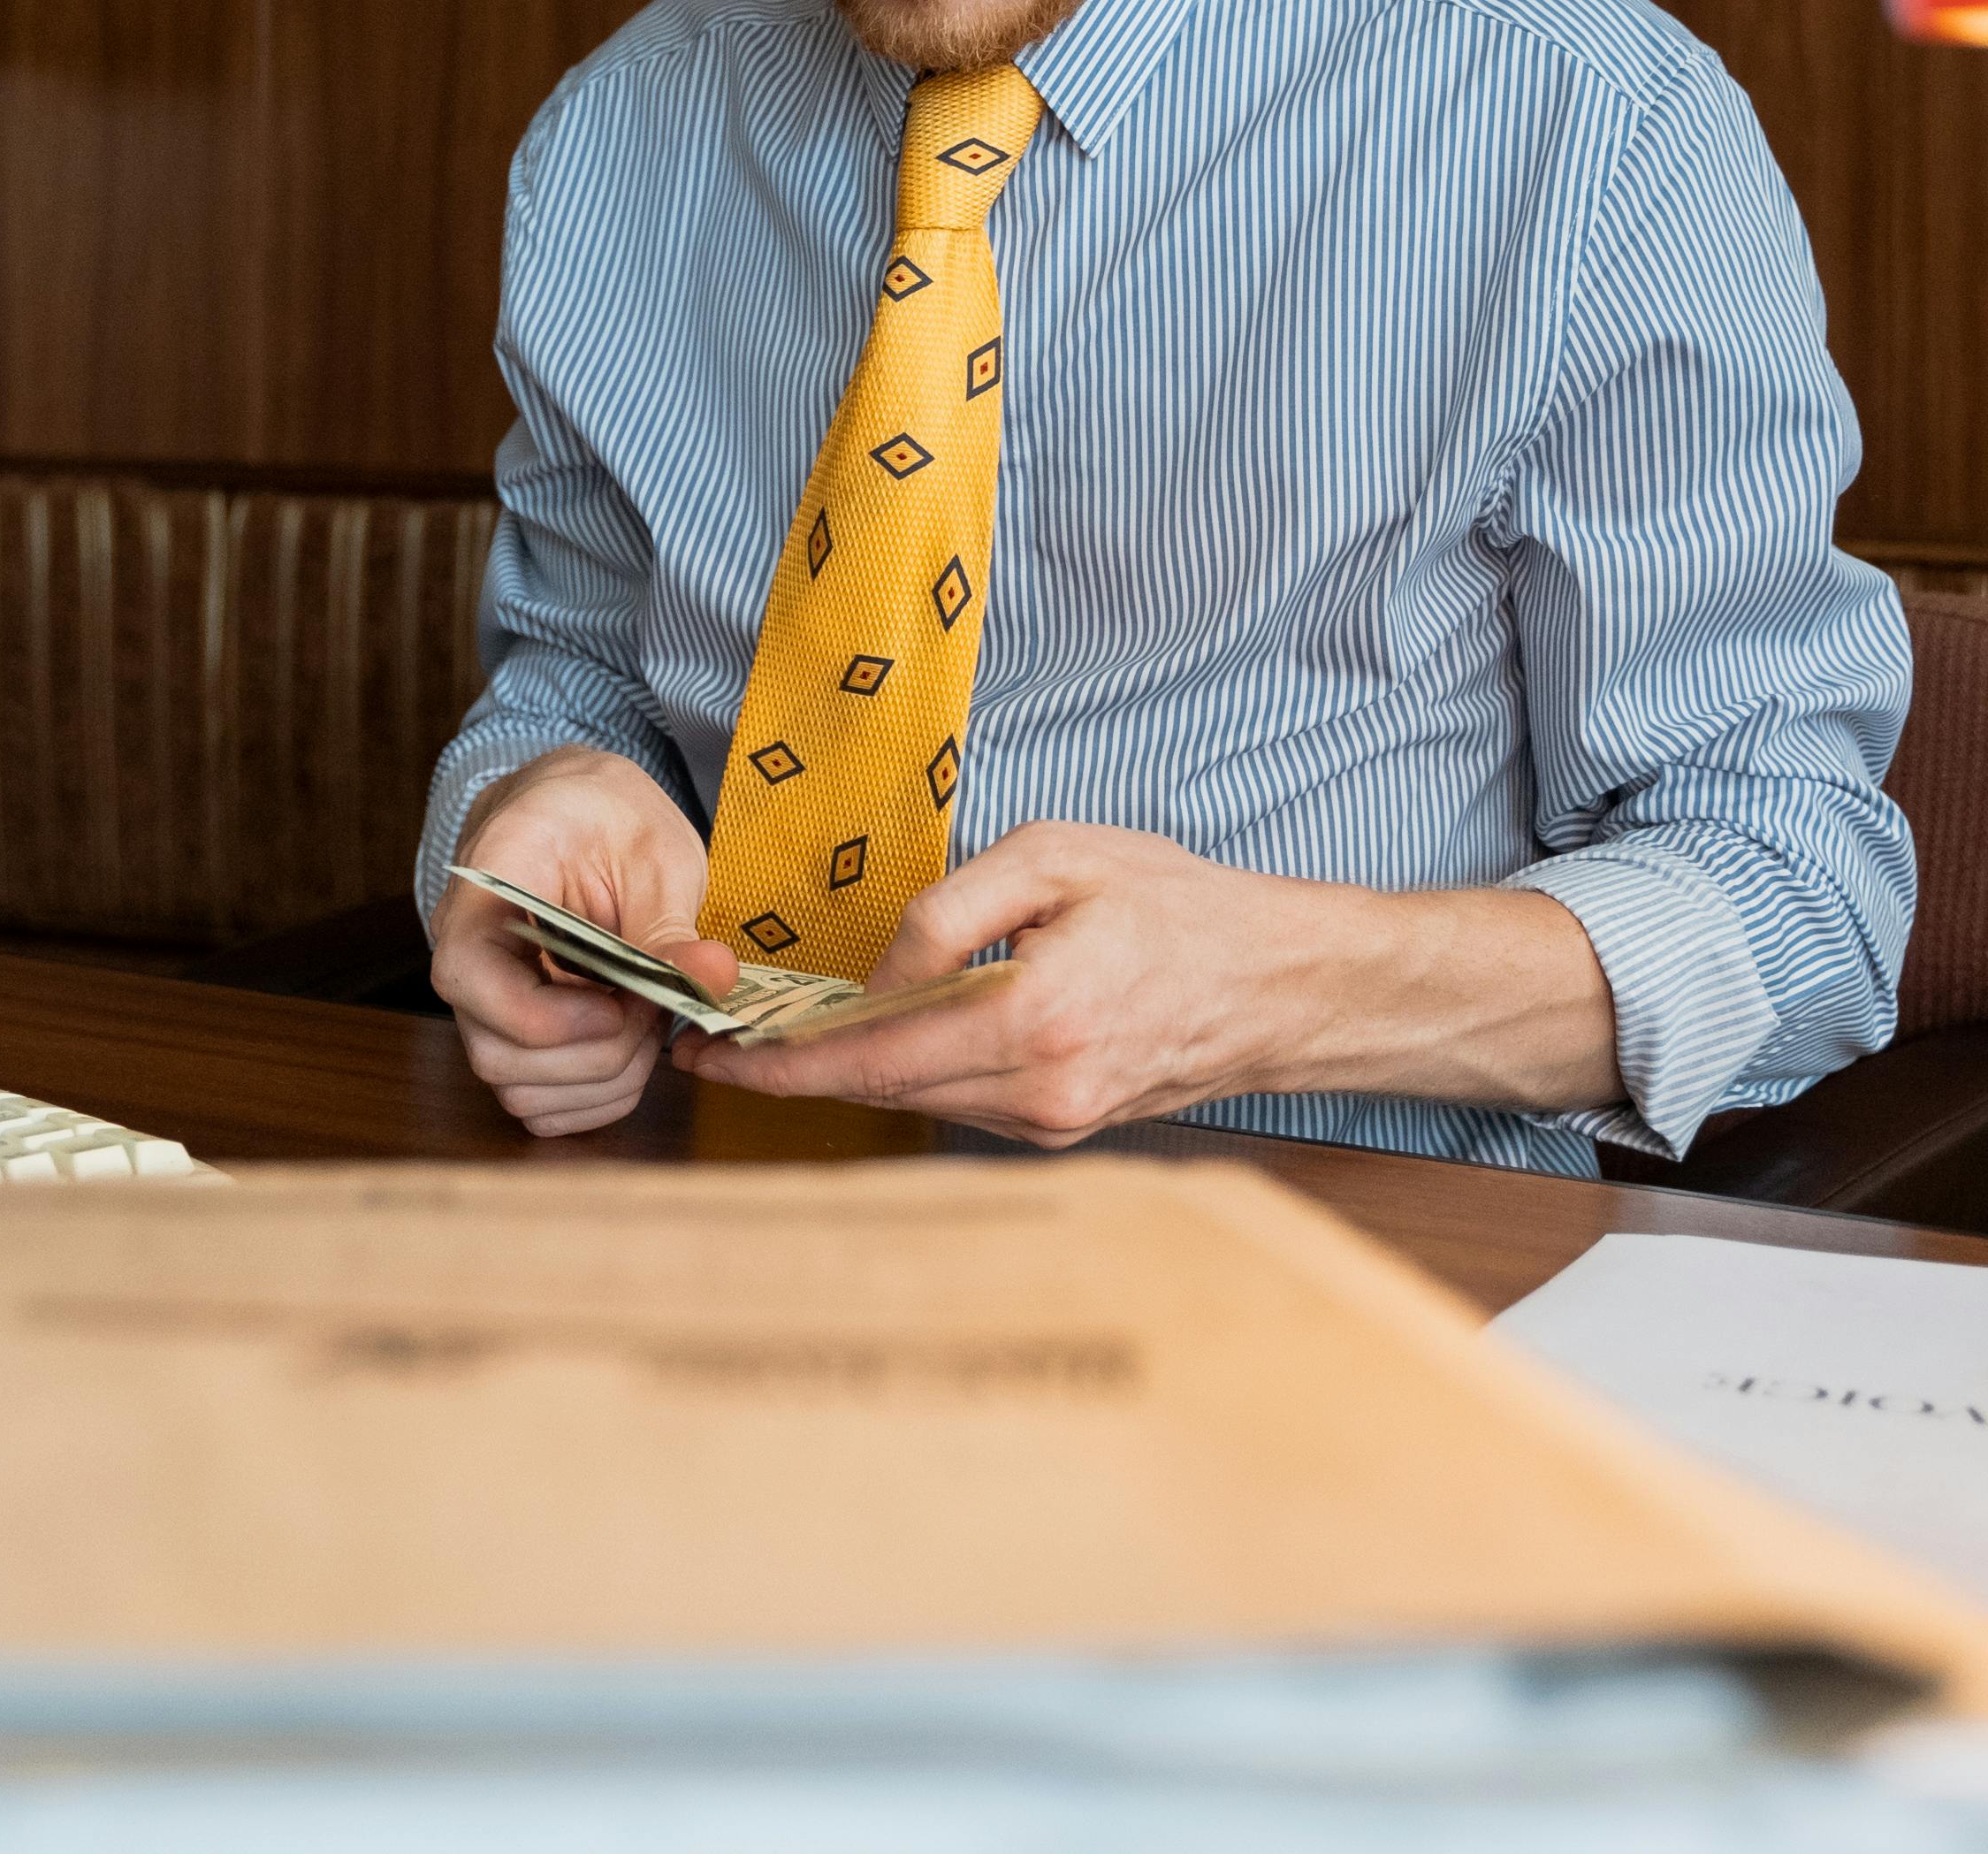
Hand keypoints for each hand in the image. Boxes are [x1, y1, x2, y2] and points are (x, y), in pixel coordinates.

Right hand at [433, 746, 730, 1135]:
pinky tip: (633, 1048)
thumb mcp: (652, 850)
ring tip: (647, 1020)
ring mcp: (484, 1003)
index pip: (466, 977)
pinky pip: (540, 1102)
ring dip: (601, 1078)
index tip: (615, 1008)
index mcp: (486, 888)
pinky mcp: (512, 1035)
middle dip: (595, 1053)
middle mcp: (467, 955)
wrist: (576, 811)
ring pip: (519, 1090)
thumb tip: (713, 977)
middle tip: (653, 1008)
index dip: (542, 1017)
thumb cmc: (606, 815)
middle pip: (497, 1054)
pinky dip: (597, 1096)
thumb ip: (670, 923)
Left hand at [681, 821, 1618, 1145]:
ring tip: (776, 1038)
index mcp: (1033, 1019)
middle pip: (879, 1092)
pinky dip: (908, 1076)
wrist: (1279, 985)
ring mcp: (1052, 1123)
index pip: (872, 1055)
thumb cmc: (1176, 905)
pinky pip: (960, 1104)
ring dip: (846, 1075)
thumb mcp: (1060, 858)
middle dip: (790, 1071)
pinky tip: (874, 1044)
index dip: (779, 1060)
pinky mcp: (1063, 1129)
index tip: (708, 1049)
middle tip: (712, 1044)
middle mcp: (1038, 1091)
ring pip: (916, 1103)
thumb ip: (953, 910)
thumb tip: (876, 974)